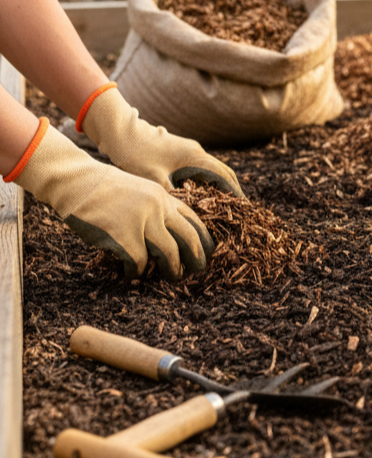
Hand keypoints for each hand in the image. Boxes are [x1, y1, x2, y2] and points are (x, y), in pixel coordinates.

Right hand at [11, 120, 213, 279]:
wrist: (77, 181)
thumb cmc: (106, 191)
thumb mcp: (141, 192)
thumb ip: (158, 210)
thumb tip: (173, 239)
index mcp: (164, 197)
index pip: (194, 220)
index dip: (203, 239)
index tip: (208, 252)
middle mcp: (158, 208)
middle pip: (189, 238)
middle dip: (197, 257)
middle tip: (198, 270)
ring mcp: (142, 221)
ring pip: (169, 253)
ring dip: (172, 269)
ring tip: (172, 276)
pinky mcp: (123, 235)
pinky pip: (139, 262)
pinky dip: (137, 271)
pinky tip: (131, 273)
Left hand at [80, 86, 244, 197]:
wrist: (122, 133)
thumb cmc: (137, 156)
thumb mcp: (154, 180)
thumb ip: (173, 197)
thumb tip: (187, 216)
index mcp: (195, 157)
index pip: (224, 176)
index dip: (235, 192)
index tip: (244, 207)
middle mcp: (197, 151)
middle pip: (224, 171)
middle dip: (233, 188)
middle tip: (239, 207)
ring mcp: (190, 149)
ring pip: (214, 168)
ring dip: (222, 183)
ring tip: (225, 202)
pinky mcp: (182, 151)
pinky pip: (203, 166)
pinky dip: (210, 179)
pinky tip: (204, 191)